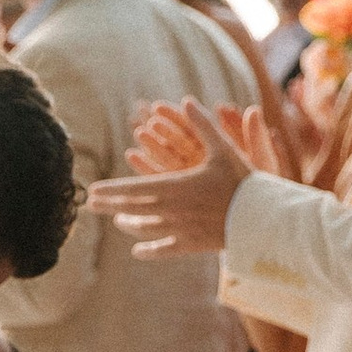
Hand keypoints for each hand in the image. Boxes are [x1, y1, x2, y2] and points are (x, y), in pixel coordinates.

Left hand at [90, 101, 254, 255]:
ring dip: (129, 225)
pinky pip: (163, 249)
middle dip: (109, 206)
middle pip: (132, 209)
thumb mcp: (224, 148)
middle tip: (89, 205)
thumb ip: (204, 125)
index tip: (93, 191)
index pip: (133, 189)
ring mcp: (180, 230)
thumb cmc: (243, 181)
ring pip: (145, 229)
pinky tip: (138, 251)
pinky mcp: (190, 245)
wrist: (262, 219)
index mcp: (175, 186)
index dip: (111, 191)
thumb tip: (188, 100)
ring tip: (118, 220)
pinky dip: (148, 250)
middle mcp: (172, 210)